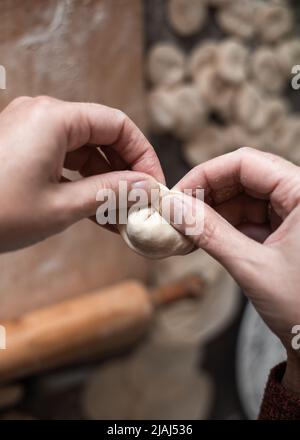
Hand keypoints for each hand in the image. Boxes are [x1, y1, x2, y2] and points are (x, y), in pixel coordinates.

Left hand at [0, 96, 163, 251]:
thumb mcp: (62, 206)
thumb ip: (111, 193)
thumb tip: (148, 188)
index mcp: (54, 118)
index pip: (117, 125)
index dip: (143, 154)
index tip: (154, 185)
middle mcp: (44, 116)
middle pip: (102, 137)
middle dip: (125, 172)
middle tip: (141, 204)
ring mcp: (32, 131)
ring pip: (85, 153)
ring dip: (106, 183)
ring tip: (123, 216)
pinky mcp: (24, 148)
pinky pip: (66, 162)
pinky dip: (83, 185)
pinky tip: (99, 213)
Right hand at [170, 148, 299, 392]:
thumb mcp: (252, 267)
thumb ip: (210, 233)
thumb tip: (172, 207)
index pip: (247, 163)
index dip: (206, 174)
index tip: (176, 194)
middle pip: (244, 177)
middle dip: (207, 194)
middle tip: (176, 214)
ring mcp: (293, 214)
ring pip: (244, 198)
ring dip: (212, 212)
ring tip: (185, 230)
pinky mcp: (285, 230)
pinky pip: (249, 218)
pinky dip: (224, 227)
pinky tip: (203, 238)